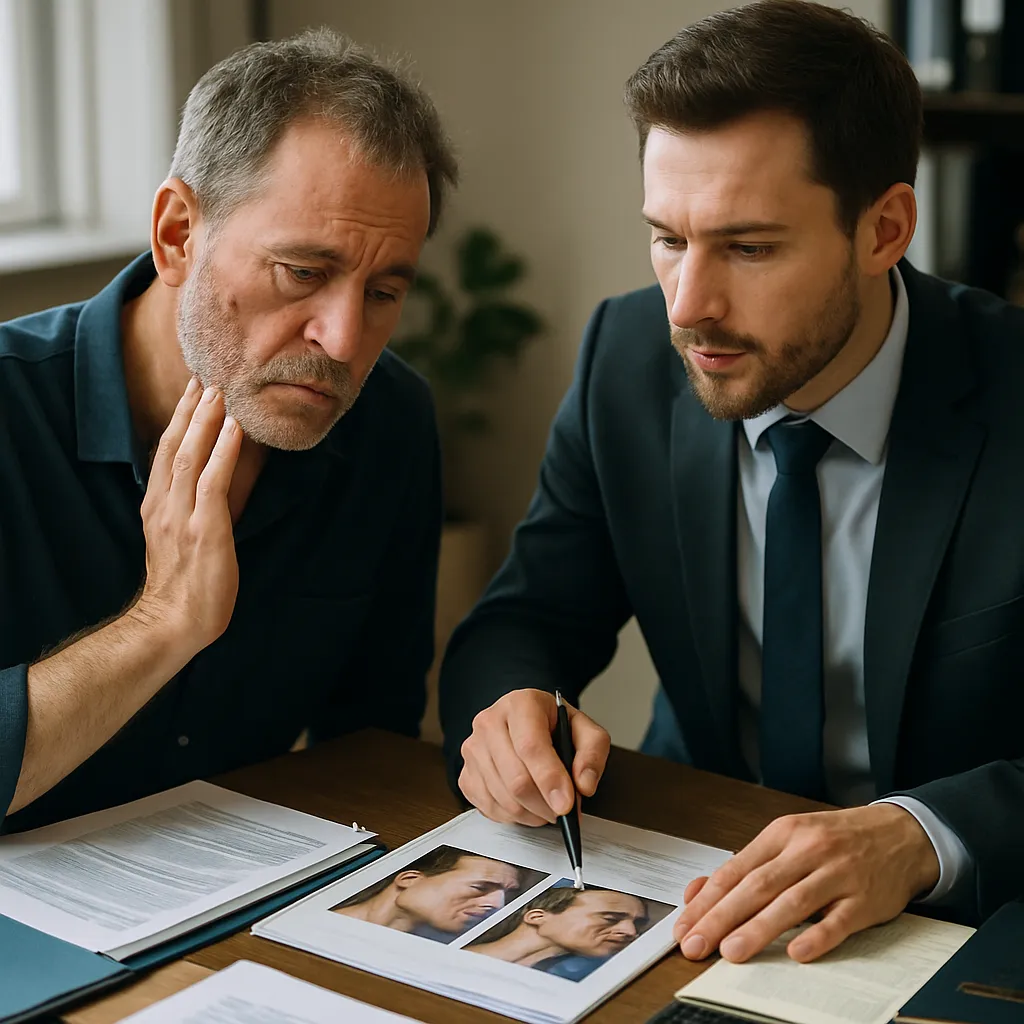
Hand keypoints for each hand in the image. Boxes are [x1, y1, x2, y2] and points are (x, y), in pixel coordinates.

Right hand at [134, 378, 242, 652]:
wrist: (175, 621)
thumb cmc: (185, 584)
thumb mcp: (180, 537)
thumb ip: (190, 508)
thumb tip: (216, 480)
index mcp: (156, 506)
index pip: (163, 452)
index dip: (178, 420)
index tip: (193, 391)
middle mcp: (164, 505)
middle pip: (172, 445)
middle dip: (190, 410)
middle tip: (205, 377)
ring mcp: (182, 516)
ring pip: (189, 456)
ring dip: (205, 421)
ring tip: (219, 392)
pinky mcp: (205, 529)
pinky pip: (213, 482)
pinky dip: (223, 451)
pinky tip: (235, 429)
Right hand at [459, 688, 610, 826]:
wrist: (524, 721)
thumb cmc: (552, 725)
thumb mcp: (585, 730)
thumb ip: (592, 754)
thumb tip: (584, 785)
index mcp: (520, 704)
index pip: (530, 746)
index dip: (549, 780)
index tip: (567, 805)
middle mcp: (489, 722)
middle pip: (515, 778)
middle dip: (545, 805)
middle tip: (563, 812)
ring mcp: (473, 749)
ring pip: (503, 798)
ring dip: (532, 813)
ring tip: (548, 806)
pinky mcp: (466, 774)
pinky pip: (488, 808)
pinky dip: (513, 816)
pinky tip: (527, 805)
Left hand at [673, 803, 939, 963]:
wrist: (898, 833)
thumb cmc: (834, 840)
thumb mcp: (788, 840)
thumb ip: (747, 865)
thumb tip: (700, 892)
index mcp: (782, 833)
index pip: (736, 869)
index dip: (707, 900)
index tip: (684, 925)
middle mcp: (807, 850)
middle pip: (757, 886)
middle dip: (721, 917)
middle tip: (696, 944)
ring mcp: (838, 873)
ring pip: (792, 902)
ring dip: (759, 928)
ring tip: (732, 951)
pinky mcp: (865, 899)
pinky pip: (839, 921)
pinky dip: (817, 937)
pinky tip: (796, 952)